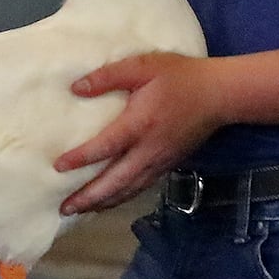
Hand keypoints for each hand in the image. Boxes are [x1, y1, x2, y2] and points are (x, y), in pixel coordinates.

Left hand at [55, 51, 221, 214]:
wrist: (221, 95)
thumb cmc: (179, 77)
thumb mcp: (142, 66)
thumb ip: (108, 76)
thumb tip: (75, 88)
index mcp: (139, 125)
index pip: (106, 147)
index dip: (81, 158)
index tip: (58, 167)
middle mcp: (148, 149)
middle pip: (116, 181)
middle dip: (89, 197)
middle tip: (64, 208)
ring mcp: (160, 161)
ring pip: (128, 189)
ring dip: (103, 203)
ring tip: (78, 211)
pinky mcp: (167, 165)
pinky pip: (140, 187)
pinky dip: (121, 198)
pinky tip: (106, 203)